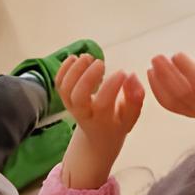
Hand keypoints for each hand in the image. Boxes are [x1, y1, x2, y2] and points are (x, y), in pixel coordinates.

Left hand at [57, 54, 145, 188]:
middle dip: (87, 77)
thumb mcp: (131, 117)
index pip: (103, 104)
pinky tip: (74, 58)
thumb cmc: (117, 124)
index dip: (111, 86)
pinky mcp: (65, 98)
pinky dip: (63, 69)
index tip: (123, 72)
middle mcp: (83, 114)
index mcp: (102, 121)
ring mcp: (71, 106)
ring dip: (74, 70)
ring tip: (88, 57)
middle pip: (78, 97)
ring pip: (65, 89)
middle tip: (101, 63)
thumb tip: (132, 76)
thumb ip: (135, 99)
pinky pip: (59, 84)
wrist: (97, 137)